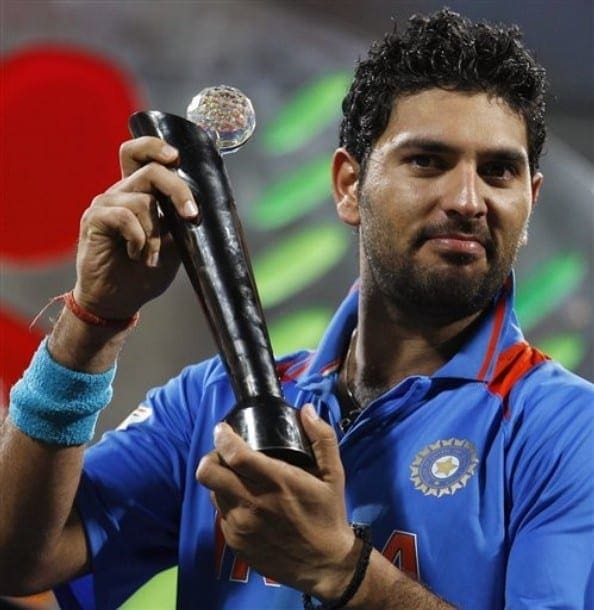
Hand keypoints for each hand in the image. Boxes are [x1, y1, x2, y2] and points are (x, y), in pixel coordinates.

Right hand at [73, 136, 198, 318]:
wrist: (120, 299)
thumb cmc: (146, 271)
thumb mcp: (175, 245)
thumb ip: (182, 222)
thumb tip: (206, 208)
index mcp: (139, 193)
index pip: (139, 154)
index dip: (155, 147)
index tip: (176, 157)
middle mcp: (121, 192)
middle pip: (150, 170)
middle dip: (178, 190)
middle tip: (190, 215)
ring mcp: (105, 204)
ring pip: (143, 201)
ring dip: (155, 234)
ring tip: (151, 256)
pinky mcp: (94, 220)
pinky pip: (125, 216)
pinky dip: (139, 239)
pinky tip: (136, 255)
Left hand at [196, 405, 358, 600]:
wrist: (325, 566)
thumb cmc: (328, 514)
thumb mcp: (334, 474)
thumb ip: (323, 438)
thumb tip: (306, 409)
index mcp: (277, 482)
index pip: (235, 455)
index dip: (222, 437)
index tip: (222, 429)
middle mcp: (253, 504)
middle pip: (208, 473)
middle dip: (211, 457)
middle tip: (224, 454)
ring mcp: (241, 526)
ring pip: (212, 492)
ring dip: (219, 480)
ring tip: (235, 477)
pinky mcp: (235, 543)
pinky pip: (220, 515)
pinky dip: (226, 502)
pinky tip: (243, 502)